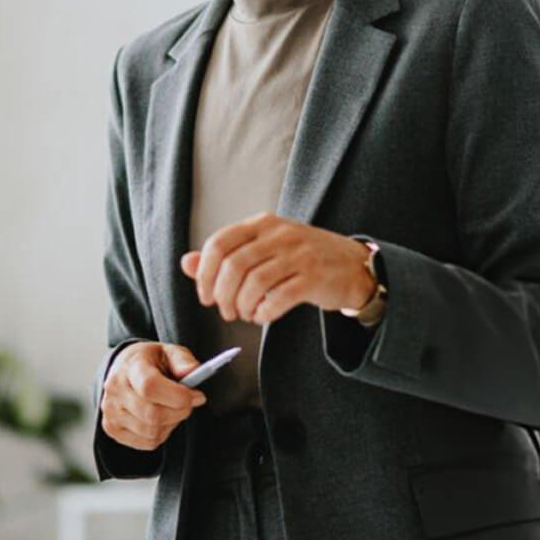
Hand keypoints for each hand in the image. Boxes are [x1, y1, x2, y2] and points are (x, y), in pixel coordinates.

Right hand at [100, 340, 204, 450]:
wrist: (126, 370)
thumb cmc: (150, 362)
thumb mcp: (168, 352)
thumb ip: (182, 360)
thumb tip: (192, 371)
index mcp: (129, 367)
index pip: (149, 386)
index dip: (178, 396)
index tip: (197, 395)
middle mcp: (115, 391)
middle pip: (153, 414)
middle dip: (180, 412)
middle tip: (190, 403)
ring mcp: (111, 412)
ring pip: (152, 432)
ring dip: (172, 423)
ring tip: (174, 408)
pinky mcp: (113, 429)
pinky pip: (148, 443)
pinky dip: (162, 434)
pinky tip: (163, 418)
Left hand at [180, 213, 375, 325]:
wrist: (353, 265)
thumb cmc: (302, 258)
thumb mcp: (263, 248)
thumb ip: (225, 255)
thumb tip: (187, 262)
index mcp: (263, 223)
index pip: (219, 243)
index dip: (205, 274)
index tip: (205, 295)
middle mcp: (280, 234)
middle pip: (234, 265)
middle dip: (222, 295)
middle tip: (225, 311)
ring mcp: (300, 255)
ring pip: (255, 283)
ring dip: (242, 306)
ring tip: (244, 314)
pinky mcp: (315, 278)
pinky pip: (280, 298)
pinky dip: (264, 312)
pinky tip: (263, 316)